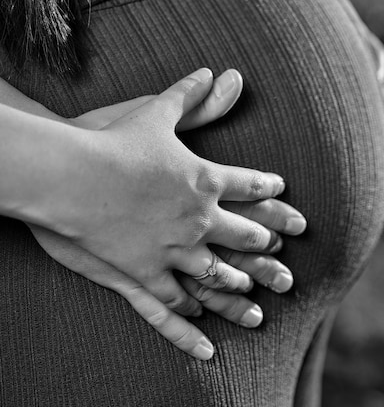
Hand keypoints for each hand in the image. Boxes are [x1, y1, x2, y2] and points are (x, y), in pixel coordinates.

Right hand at [27, 69, 305, 358]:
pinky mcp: (144, 271)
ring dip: (239, 285)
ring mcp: (174, 249)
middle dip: (266, 245)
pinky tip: (204, 335)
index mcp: (205, 179)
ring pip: (216, 275)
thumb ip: (192, 96)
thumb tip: (219, 71)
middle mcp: (198, 218)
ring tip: (256, 296)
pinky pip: (173, 302)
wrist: (74, 175)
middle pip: (244, 235)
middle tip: (285, 258)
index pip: (250, 187)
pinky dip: (190, 320)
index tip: (287, 202)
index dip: (271, 194)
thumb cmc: (115, 140)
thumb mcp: (157, 111)